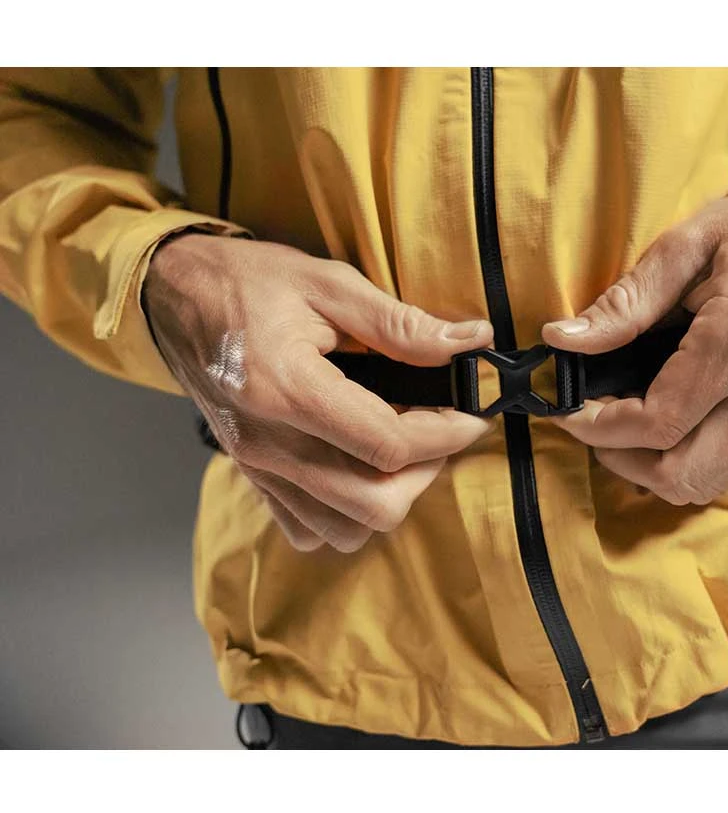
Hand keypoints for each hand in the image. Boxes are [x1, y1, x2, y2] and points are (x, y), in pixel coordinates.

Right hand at [142, 233, 493, 551]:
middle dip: (424, 473)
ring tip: (400, 449)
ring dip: (388, 498)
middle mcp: (268, 443)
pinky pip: (307, 530)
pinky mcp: (250, 476)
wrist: (172, 295)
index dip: (446, 435)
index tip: (470, 413)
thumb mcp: (328, 283)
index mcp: (288, 389)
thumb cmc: (248, 281)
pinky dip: (345, 514)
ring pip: (345, 530)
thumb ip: (399, 323)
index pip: (388, 445)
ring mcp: (255, 467)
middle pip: (374, 504)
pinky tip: (356, 467)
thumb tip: (469, 342)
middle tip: (437, 431)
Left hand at [540, 177, 727, 505]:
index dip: (600, 426)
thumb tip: (562, 340)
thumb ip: (625, 302)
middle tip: (592, 421)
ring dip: (652, 467)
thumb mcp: (686, 244)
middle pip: (682, 473)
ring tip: (622, 422)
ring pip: (706, 481)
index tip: (567, 406)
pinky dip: (683, 457)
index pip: (660, 421)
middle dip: (622, 458)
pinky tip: (661, 418)